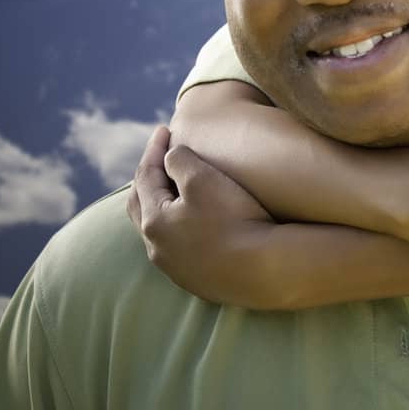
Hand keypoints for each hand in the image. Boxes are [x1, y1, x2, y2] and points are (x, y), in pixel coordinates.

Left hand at [127, 125, 279, 307]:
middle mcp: (157, 248)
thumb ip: (179, 160)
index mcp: (154, 221)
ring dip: (163, 206)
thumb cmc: (233, 220)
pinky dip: (181, 228)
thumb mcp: (203, 179)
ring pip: (160, 231)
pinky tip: (196, 224)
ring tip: (175, 190)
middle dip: (149, 179)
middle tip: (159, 159)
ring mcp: (177, 268)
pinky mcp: (198, 281)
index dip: (153, 149)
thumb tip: (170, 157)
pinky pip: (180, 248)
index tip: (164, 129)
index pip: (144, 176)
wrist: (265, 270)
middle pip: (143, 206)